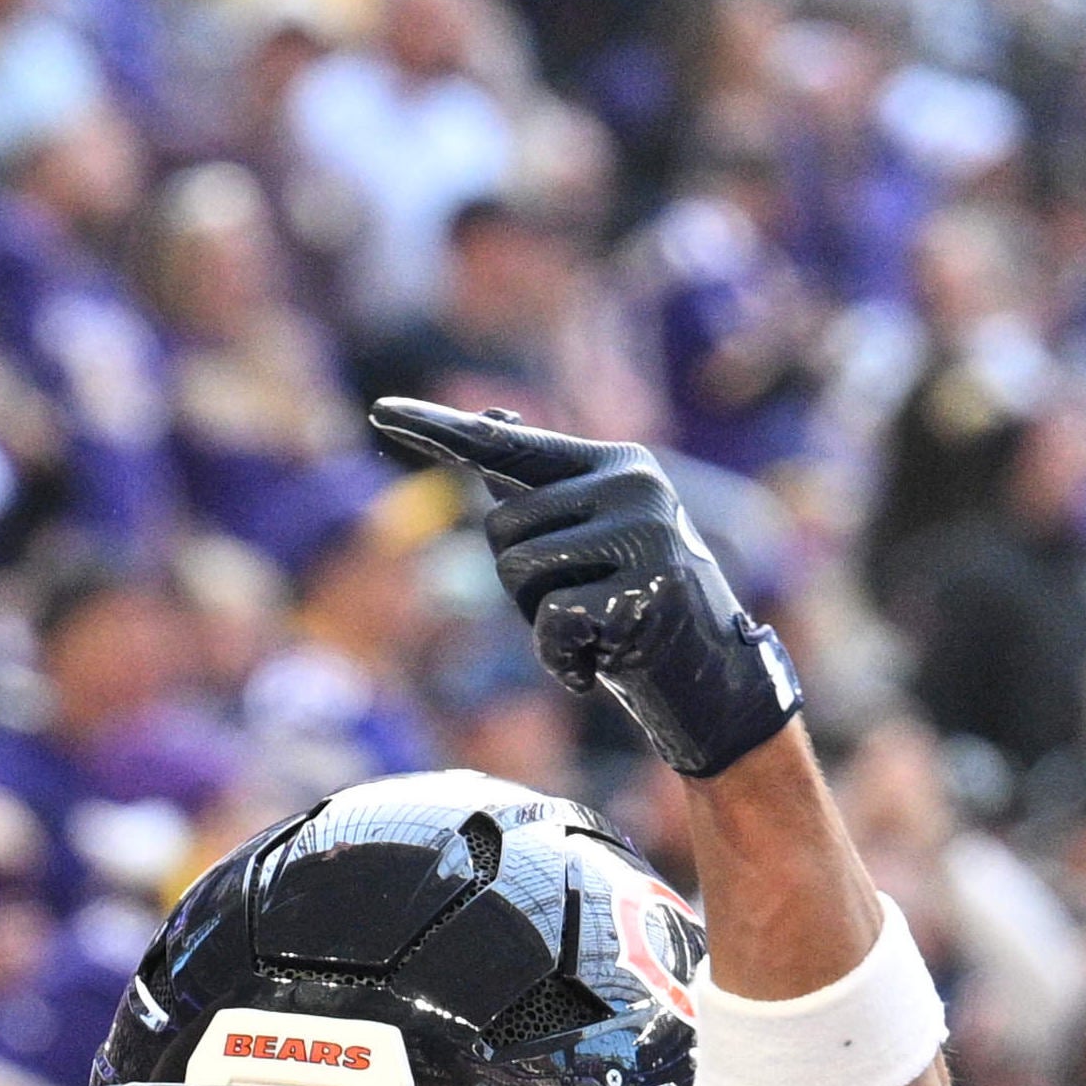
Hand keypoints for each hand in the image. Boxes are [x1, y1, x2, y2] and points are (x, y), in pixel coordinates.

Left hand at [365, 399, 805, 778]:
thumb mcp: (585, 537)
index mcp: (615, 463)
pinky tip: (599, 661)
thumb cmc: (631, 602)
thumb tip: (494, 417)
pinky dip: (559, 658)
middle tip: (580, 601)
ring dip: (537, 619)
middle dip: (520, 584)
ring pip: (515, 572)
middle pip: (500, 529)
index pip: (508, 444)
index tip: (378, 409)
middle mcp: (635, 482)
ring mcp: (644, 531)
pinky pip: (548, 621)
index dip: (437, 430)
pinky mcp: (643, 588)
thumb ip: (537, 487)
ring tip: (593, 625)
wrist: (707, 675)